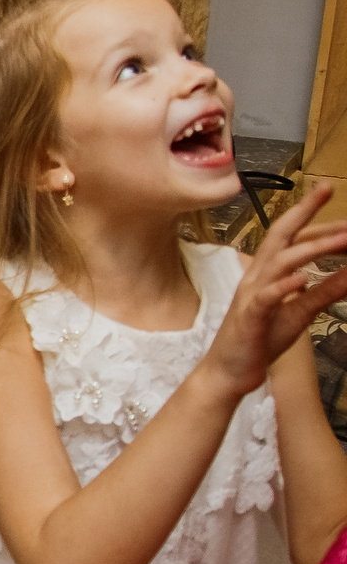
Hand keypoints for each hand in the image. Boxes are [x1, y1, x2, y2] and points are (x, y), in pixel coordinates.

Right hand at [199, 184, 346, 403]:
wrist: (228, 373)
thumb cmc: (260, 340)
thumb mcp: (301, 313)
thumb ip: (326, 292)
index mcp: (267, 273)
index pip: (290, 237)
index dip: (310, 216)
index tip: (328, 192)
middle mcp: (257, 277)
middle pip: (279, 237)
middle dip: (303, 212)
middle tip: (327, 190)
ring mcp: (251, 296)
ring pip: (279, 263)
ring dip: (311, 248)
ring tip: (342, 238)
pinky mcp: (250, 318)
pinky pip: (265, 298)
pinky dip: (283, 286)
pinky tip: (302, 279)